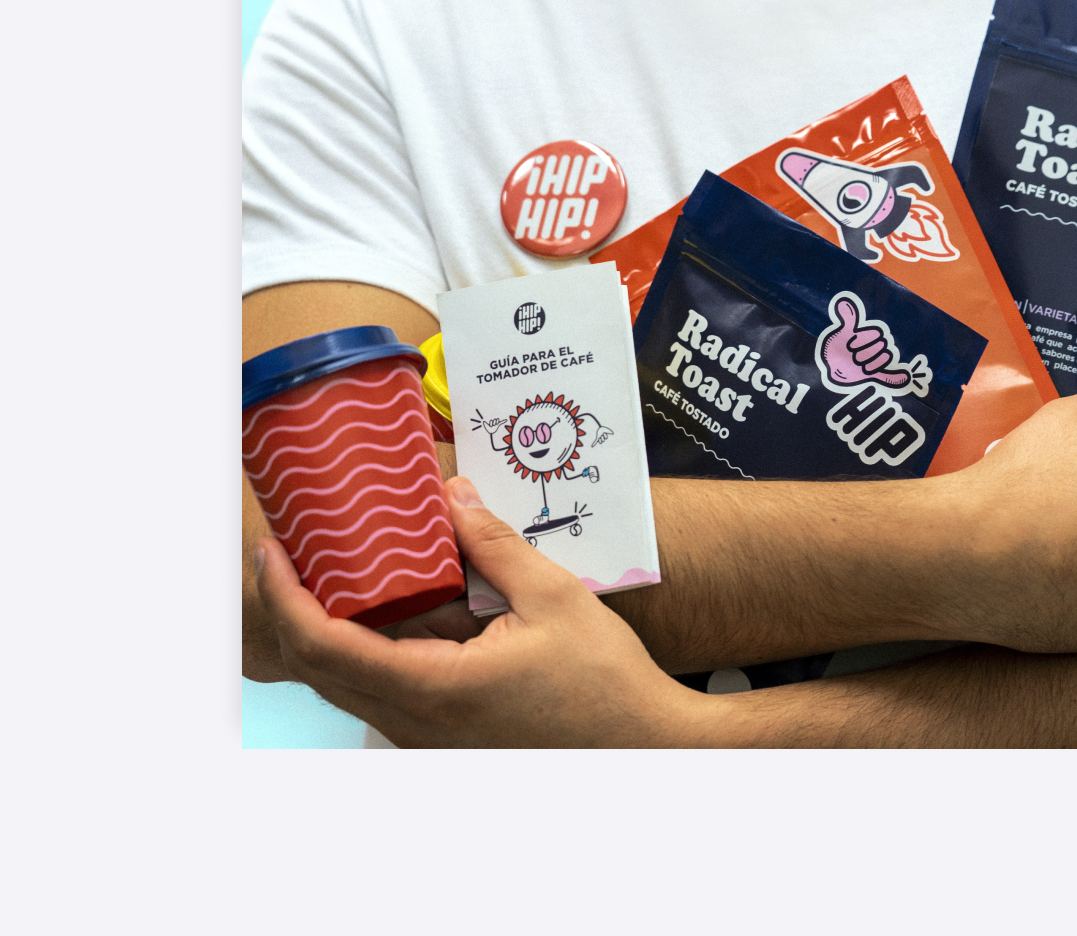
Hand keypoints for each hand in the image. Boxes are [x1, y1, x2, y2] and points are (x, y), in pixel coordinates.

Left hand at [256, 476, 713, 746]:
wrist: (642, 743)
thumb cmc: (604, 681)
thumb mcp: (552, 595)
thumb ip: (493, 545)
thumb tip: (451, 495)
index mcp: (434, 688)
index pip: (326, 646)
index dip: (286, 596)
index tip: (271, 552)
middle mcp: (417, 722)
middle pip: (319, 670)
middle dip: (289, 608)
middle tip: (285, 553)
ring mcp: (427, 736)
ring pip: (347, 685)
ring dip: (324, 631)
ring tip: (327, 573)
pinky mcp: (444, 736)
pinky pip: (381, 693)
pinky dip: (363, 650)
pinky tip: (384, 611)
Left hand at [817, 294, 926, 391]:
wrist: (834, 365)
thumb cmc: (840, 345)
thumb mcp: (844, 331)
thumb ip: (848, 318)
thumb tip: (843, 301)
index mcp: (873, 335)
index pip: (876, 334)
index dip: (862, 339)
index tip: (850, 343)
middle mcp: (879, 347)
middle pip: (879, 346)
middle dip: (864, 351)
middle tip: (851, 354)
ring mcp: (878, 361)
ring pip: (883, 360)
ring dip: (868, 363)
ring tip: (857, 364)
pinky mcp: (875, 376)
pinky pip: (889, 376)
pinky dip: (898, 377)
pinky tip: (905, 376)